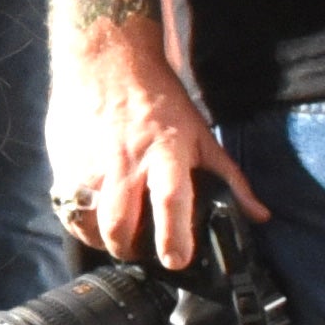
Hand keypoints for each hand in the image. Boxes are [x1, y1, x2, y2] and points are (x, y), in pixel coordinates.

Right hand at [55, 38, 258, 268]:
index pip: (170, 201)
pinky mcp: (64, 164)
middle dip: (130, 250)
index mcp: (165, 154)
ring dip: (103, 240)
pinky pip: (68, 209)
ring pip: (90, 224)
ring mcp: (89, 165)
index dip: (174, 238)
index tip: (176, 260)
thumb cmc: (160, 100)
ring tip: (116, 238)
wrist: (107, 63)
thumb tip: (260, 215)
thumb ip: (230, 179)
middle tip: (141, 252)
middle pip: (120, 225)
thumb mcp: (202, 136)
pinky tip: (93, 220)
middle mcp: (125, 163)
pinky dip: (81, 223)